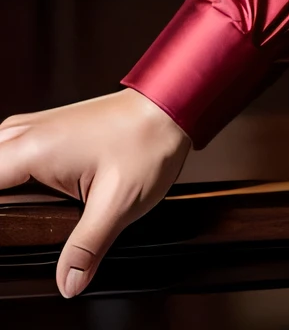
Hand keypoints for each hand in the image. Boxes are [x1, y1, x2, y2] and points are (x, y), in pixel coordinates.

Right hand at [0, 89, 191, 297]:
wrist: (170, 106)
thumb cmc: (148, 141)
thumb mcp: (117, 204)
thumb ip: (86, 248)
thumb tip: (67, 283)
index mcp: (34, 150)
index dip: (0, 218)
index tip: (10, 228)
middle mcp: (28, 133)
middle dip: (2, 204)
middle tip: (15, 226)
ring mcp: (36, 127)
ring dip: (4, 187)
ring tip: (20, 215)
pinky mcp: (46, 130)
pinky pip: (8, 151)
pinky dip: (9, 172)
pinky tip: (24, 193)